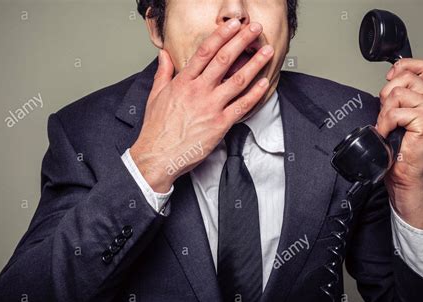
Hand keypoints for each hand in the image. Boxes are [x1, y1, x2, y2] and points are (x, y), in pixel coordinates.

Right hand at [130, 19, 273, 192]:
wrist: (158, 155)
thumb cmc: (157, 129)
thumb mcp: (155, 95)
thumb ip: (163, 72)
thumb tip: (164, 55)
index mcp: (183, 82)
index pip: (205, 51)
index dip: (221, 35)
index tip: (233, 24)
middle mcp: (199, 91)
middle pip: (224, 59)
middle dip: (242, 40)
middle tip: (255, 28)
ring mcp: (211, 107)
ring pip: (238, 80)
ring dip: (255, 63)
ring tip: (267, 51)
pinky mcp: (220, 125)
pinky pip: (242, 106)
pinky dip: (255, 94)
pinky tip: (264, 83)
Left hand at [376, 59, 422, 228]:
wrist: (403, 175)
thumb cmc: (398, 149)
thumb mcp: (394, 116)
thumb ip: (396, 97)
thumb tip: (389, 78)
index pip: (420, 66)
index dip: (401, 68)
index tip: (389, 80)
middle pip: (404, 77)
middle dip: (386, 96)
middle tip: (386, 117)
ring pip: (397, 94)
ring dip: (384, 113)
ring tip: (387, 128)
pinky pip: (395, 112)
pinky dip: (385, 123)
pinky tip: (387, 134)